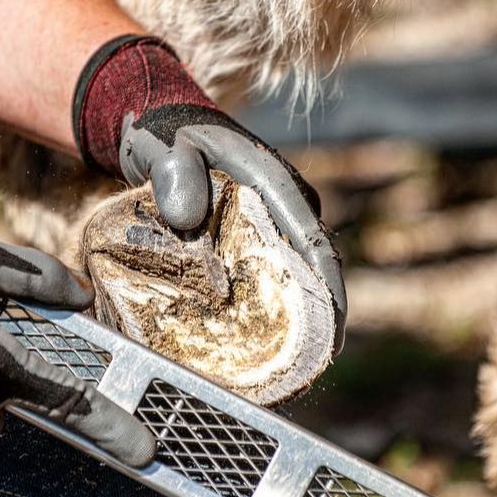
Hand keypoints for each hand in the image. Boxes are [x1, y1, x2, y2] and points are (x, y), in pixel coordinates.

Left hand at [73, 34, 345, 352]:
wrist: (163, 126)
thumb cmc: (165, 137)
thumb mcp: (164, 148)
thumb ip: (174, 174)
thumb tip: (188, 218)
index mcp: (275, 184)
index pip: (315, 245)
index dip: (330, 293)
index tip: (333, 336)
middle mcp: (286, 203)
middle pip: (316, 268)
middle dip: (318, 318)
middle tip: (306, 369)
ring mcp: (275, 218)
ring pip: (298, 273)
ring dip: (297, 315)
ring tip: (286, 366)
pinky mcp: (258, 232)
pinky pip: (275, 271)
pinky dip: (273, 303)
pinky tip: (259, 338)